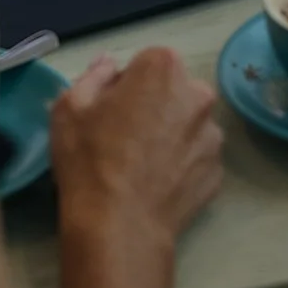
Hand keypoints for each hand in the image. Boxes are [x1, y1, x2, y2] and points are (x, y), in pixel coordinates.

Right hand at [50, 47, 222, 253]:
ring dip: (171, 133)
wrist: (119, 226)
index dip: (126, 83)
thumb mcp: (70, 107)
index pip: (146, 61)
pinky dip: (181, 164)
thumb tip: (109, 64)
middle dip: (154, 103)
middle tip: (125, 134)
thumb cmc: (90, 159)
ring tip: (142, 164)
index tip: (110, 108)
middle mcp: (197, 95)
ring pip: (188, 124)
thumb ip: (93, 75)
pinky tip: (156, 183)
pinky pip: (196, 157)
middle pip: (174, 89)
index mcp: (162, 69)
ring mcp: (212, 136)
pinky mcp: (217, 172)